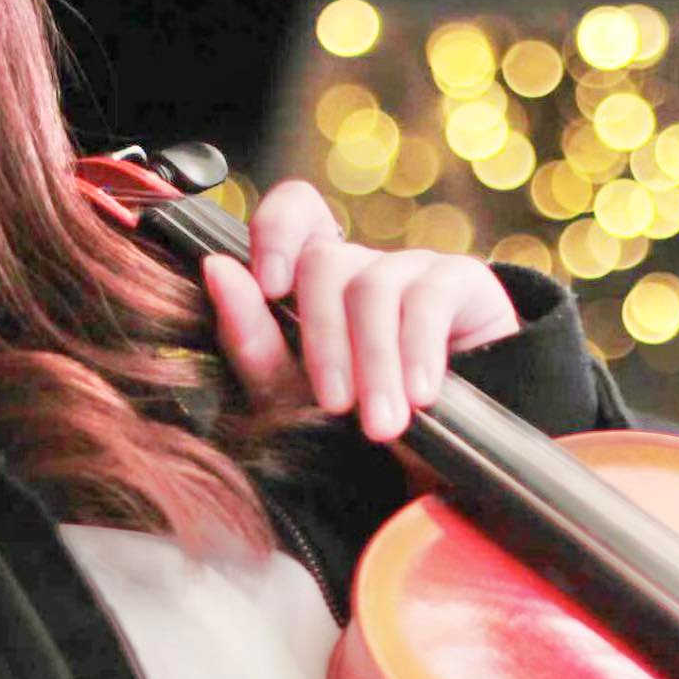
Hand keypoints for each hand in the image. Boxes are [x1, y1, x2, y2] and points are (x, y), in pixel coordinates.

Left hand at [202, 178, 519, 440]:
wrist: (446, 465)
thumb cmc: (358, 434)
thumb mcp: (295, 398)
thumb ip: (253, 340)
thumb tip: (217, 268)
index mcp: (313, 285)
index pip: (296, 212)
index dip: (278, 231)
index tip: (270, 287)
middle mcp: (360, 267)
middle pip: (324, 262)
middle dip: (324, 341)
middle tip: (334, 407)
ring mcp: (411, 269)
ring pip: (374, 286)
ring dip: (373, 363)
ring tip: (381, 425)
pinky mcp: (462, 282)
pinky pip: (429, 298)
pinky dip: (417, 352)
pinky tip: (420, 396)